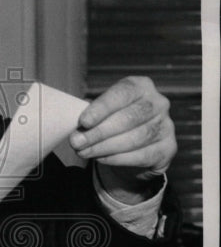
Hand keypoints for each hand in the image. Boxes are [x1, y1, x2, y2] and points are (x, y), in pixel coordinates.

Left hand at [69, 76, 176, 203]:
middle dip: (99, 132)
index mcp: (141, 86)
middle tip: (77, 142)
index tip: (83, 121)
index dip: (102, 108)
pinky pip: (141, 155)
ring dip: (105, 147)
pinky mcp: (168, 148)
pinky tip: (101, 159)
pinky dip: (118, 158)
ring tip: (84, 152)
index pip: (122, 94)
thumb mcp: (101, 114)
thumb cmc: (112, 124)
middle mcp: (158, 103)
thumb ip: (91, 118)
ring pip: (134, 138)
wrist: (132, 150)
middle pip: (128, 118)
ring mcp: (166, 125)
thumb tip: (77, 133)